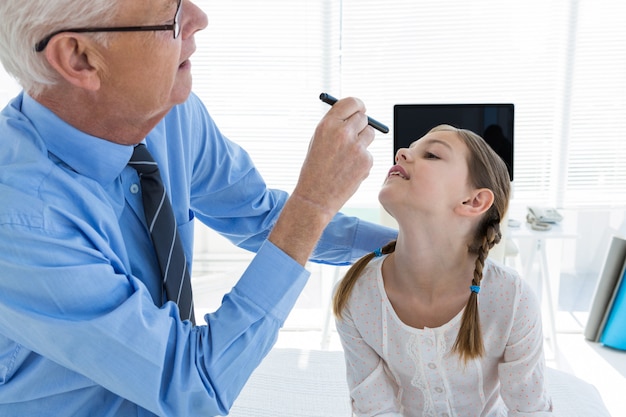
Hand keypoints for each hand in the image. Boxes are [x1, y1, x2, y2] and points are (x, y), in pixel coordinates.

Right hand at [293, 96, 374, 216]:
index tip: (360, 110)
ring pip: (369, 134)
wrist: (315, 196)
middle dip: (360, 124)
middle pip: (363, 117)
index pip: (352, 103)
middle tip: (355, 134)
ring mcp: (356, 147)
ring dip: (363, 141)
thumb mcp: (318, 140)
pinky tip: (348, 170)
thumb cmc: (315, 168)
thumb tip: (356, 113)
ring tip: (347, 156)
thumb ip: (335, 125)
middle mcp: (343, 133)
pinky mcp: (366, 161)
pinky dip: (362, 160)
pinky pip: (369, 153)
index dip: (358, 106)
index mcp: (327, 124)